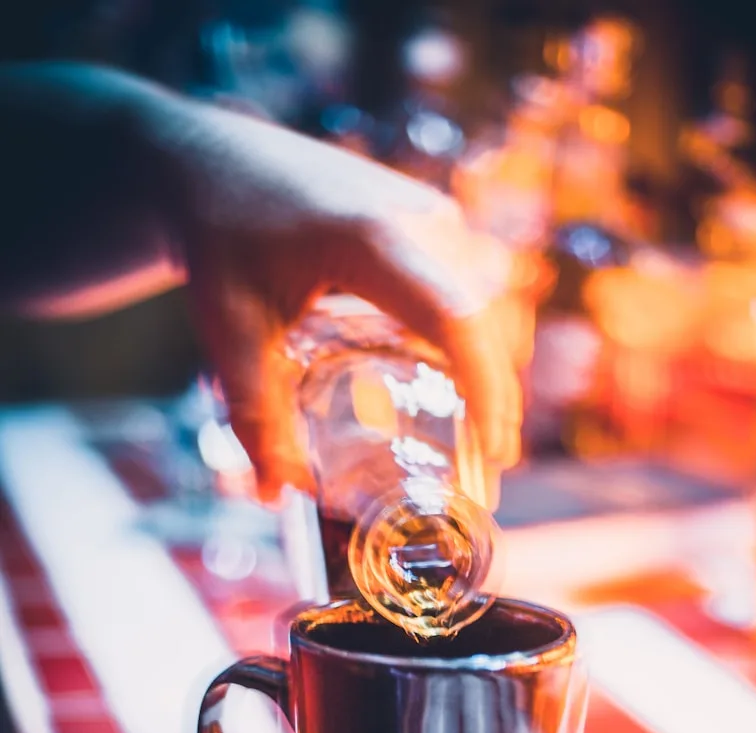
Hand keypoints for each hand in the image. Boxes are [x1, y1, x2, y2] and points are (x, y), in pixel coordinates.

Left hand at [153, 101, 522, 499]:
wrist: (208, 162)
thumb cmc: (217, 238)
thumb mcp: (230, 330)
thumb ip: (253, 415)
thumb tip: (275, 495)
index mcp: (372, 238)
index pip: (455, 319)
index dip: (487, 389)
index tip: (495, 450)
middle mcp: (416, 217)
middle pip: (479, 322)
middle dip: (494, 398)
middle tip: (489, 475)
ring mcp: (428, 212)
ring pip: (478, 307)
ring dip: (485, 372)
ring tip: (483, 444)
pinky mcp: (428, 217)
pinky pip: (464, 287)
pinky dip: (468, 342)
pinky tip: (461, 391)